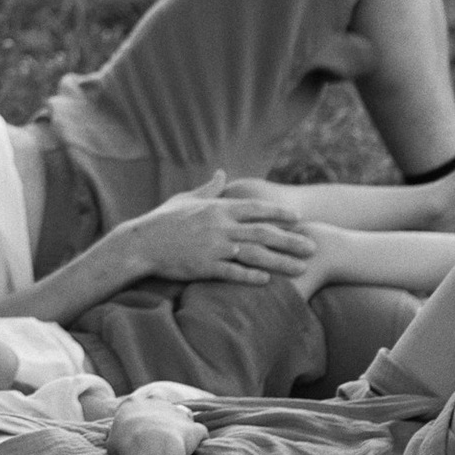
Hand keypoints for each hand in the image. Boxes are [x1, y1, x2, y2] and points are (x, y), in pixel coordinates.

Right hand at [109, 393, 205, 454]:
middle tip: (160, 432)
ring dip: (183, 424)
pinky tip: (195, 449)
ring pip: (184, 413)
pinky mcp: (193, 426)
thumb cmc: (126, 446)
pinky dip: (198, 439)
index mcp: (133, 404)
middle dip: (163, 413)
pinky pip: (200, 432)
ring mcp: (176, 412)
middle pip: (163, 402)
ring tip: (180, 441)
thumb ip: (116, 437)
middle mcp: (156, 402)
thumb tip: (116, 442)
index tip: (139, 426)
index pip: (137, 401)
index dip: (140, 413)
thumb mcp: (110, 442)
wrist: (150, 449)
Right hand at [112, 172, 315, 285]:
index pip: (257, 209)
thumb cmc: (163, 220)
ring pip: (255, 254)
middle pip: (264, 233)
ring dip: (281, 262)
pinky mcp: (205, 267)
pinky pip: (234, 272)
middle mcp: (220, 226)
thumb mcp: (186, 199)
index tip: (298, 218)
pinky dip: (252, 276)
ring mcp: (214, 247)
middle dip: (291, 240)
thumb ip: (208, 188)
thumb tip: (221, 173)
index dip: (279, 213)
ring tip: (301, 268)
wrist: (141, 243)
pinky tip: (269, 281)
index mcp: (218, 208)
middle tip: (312, 246)